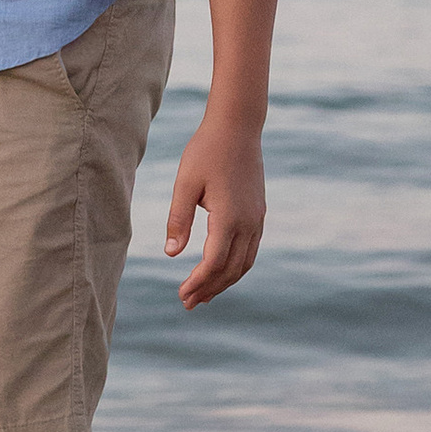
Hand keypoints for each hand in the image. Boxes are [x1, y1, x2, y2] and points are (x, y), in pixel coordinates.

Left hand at [165, 112, 265, 307]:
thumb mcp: (185, 184)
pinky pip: (250, 250)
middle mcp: (248, 223)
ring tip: (204, 294)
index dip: (198, 282)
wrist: (237, 128)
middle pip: (231, 269)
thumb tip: (171, 254)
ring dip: (224, 281)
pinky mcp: (258, 213)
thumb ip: (179, 220)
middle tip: (188, 303)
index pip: (214, 263)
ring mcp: (257, 219)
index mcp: (229, 218)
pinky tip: (220, 269)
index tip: (182, 295)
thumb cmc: (206, 152)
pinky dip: (236, 266)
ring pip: (245, 263)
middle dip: (210, 289)